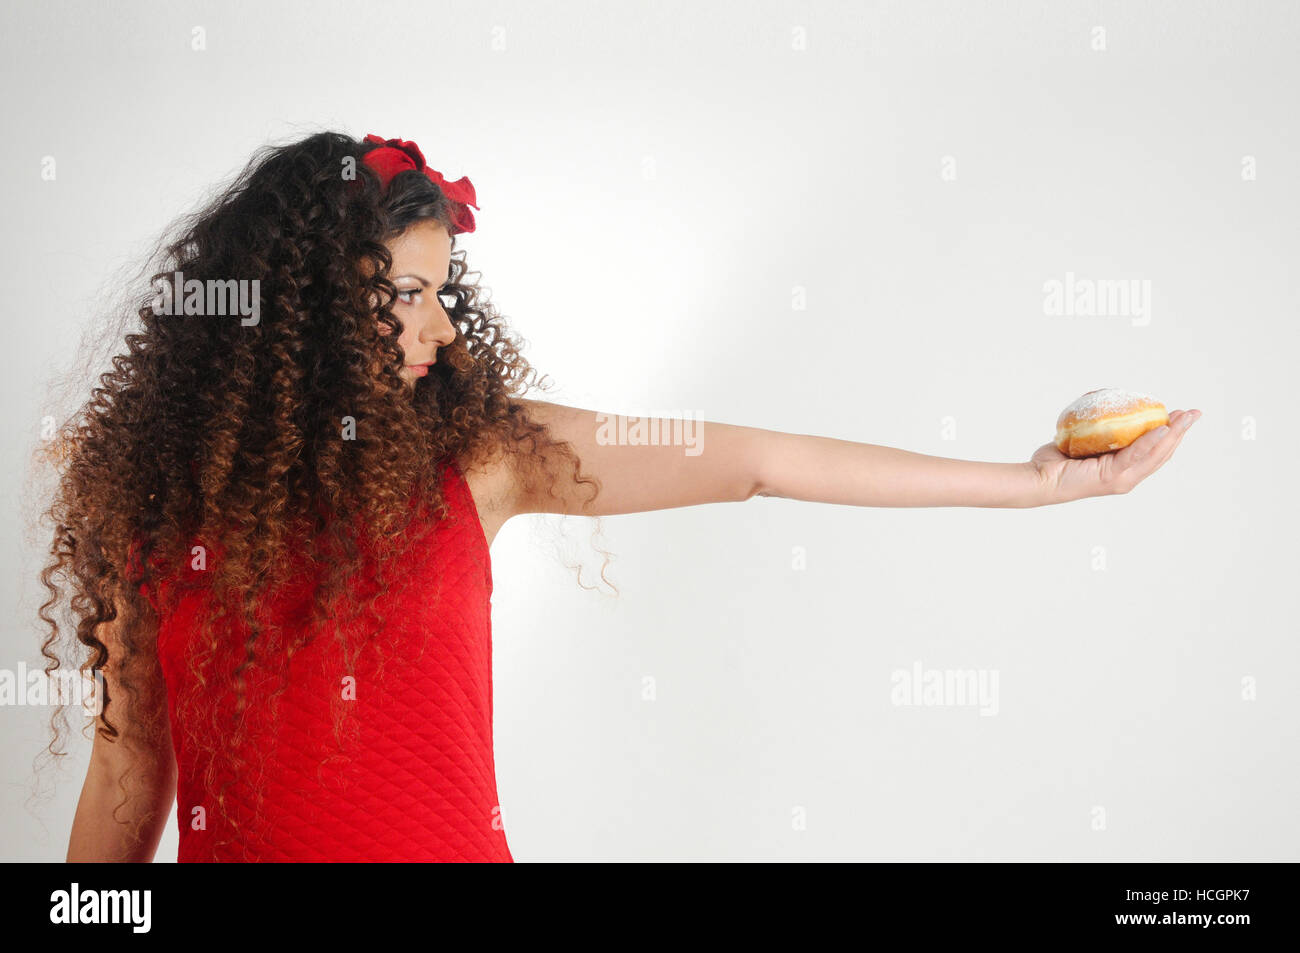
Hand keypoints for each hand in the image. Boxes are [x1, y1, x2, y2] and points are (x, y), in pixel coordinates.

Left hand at [1028, 409, 1200, 504]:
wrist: (1038, 477)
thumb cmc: (1056, 460)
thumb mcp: (1085, 440)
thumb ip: (1101, 429)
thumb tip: (1108, 407)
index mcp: (1124, 470)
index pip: (1155, 451)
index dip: (1172, 434)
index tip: (1183, 415)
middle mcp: (1127, 477)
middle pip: (1162, 453)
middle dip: (1180, 431)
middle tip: (1194, 413)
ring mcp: (1121, 479)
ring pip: (1154, 454)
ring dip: (1173, 434)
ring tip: (1185, 417)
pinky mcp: (1110, 478)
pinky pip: (1134, 456)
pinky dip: (1149, 442)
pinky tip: (1161, 429)